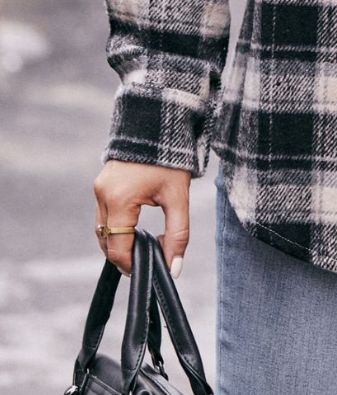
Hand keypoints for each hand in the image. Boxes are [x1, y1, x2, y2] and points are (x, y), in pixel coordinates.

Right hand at [93, 160, 190, 276]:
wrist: (158, 124)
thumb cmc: (170, 160)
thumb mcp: (178, 197)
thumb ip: (178, 234)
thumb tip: (174, 269)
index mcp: (120, 200)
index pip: (117, 248)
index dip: (131, 265)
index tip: (148, 270)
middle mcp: (103, 195)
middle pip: (106, 242)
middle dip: (124, 255)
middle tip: (146, 260)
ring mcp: (99, 188)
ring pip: (102, 230)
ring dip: (118, 241)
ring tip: (142, 245)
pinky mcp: (101, 184)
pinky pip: (103, 215)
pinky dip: (115, 227)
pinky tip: (133, 228)